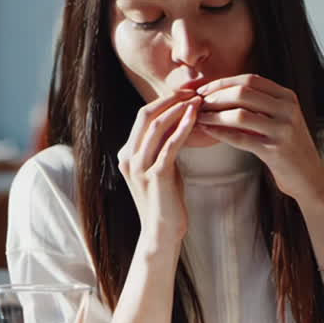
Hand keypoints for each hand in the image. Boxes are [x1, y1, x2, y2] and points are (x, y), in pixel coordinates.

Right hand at [117, 90, 201, 243]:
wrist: (161, 232)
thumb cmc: (165, 200)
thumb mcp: (160, 168)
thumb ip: (162, 147)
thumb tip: (177, 123)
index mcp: (126, 154)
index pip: (142, 117)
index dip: (163, 101)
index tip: (184, 93)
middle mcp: (128, 158)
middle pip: (145, 116)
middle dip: (169, 100)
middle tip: (191, 90)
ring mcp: (139, 167)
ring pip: (156, 127)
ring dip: (178, 110)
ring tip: (197, 100)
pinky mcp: (155, 176)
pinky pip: (170, 145)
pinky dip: (183, 128)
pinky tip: (196, 117)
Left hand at [195, 74, 323, 200]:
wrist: (308, 177)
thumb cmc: (286, 146)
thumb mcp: (278, 118)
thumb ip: (258, 104)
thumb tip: (220, 92)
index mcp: (287, 97)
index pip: (250, 80)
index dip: (223, 82)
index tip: (203, 90)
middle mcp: (287, 109)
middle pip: (242, 93)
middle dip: (215, 97)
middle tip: (197, 104)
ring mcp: (283, 129)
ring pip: (239, 115)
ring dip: (214, 115)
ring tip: (199, 118)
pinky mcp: (276, 150)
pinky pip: (241, 138)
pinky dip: (220, 134)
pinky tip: (207, 132)